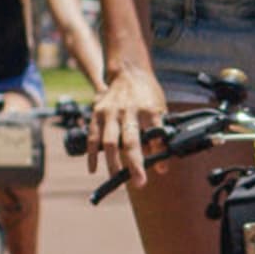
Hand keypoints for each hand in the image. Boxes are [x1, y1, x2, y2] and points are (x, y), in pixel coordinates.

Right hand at [92, 63, 166, 186]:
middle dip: (135, 163)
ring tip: (115, 179)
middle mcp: (129, 110)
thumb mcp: (160, 110)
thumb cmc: (147, 95)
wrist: (128, 71)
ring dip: (112, 163)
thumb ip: (160, 137)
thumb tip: (162, 168)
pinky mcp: (97, 113)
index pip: (156, 132)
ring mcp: (111, 111)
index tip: (162, 168)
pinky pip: (93, 137)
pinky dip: (92, 154)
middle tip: (139, 183)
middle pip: (131, 140)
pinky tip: (93, 169)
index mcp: (149, 108)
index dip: (159, 150)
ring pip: (110, 141)